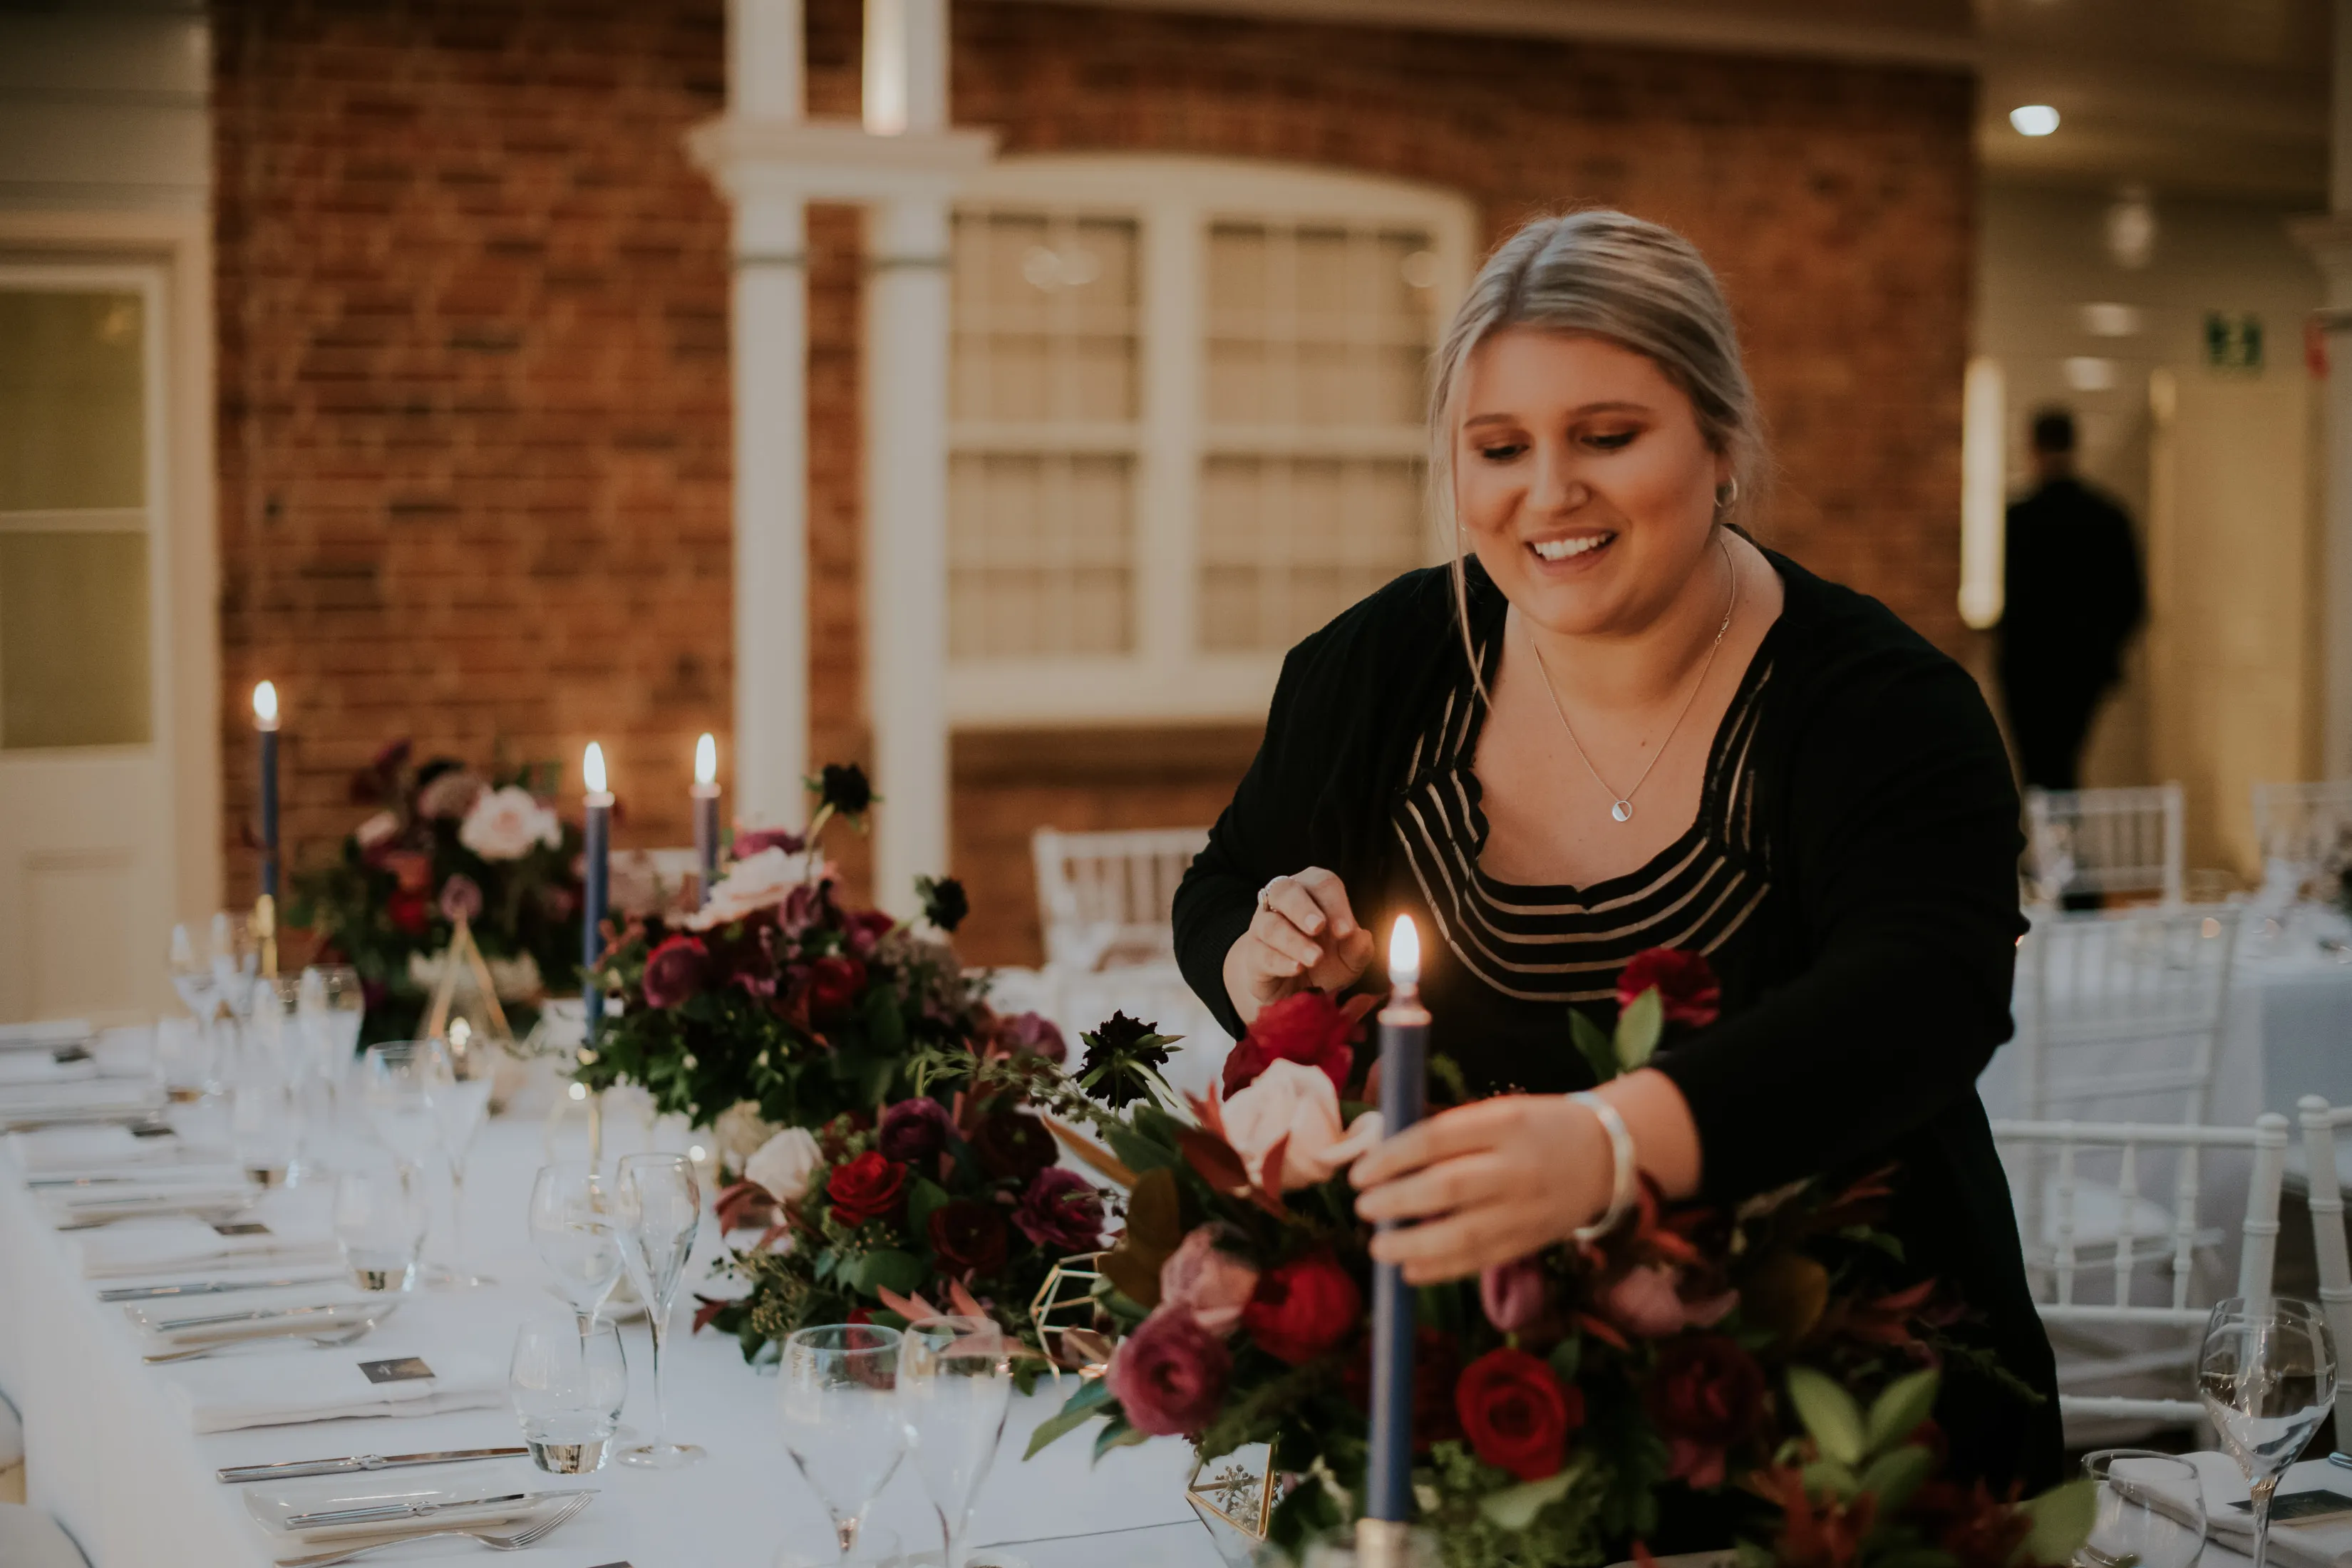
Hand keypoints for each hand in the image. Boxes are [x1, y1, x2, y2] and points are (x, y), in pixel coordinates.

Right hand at [1221, 867, 1376, 1023]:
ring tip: (1315, 958)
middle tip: (1319, 927)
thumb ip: (1358, 949)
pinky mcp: (1252, 954)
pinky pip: (1261, 953)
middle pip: (1285, 891)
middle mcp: (1283, 901)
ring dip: (1293, 940)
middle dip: (1302, 908)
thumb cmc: (1326, 961)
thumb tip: (1362, 937)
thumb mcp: (1349, 959)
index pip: (1322, 883)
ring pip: (1270, 924)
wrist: (1296, 989)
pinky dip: (1280, 961)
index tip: (1346, 931)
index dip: (1335, 904)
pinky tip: (1297, 968)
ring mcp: (1262, 926)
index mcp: (1313, 891)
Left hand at [1349, 1095, 1611, 1283]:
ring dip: (1412, 1245)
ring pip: (1463, 1234)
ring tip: (1378, 1247)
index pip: (1437, 1139)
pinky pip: (1481, 1260)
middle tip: (1363, 1208)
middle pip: (1447, 1187)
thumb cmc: (1534, 1128)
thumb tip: (1383, 1161)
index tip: (1360, 1173)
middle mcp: (1516, 1167)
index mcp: (1503, 1122)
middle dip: (1396, 1201)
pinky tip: (1410, 1272)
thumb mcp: (1497, 1112)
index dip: (1392, 1158)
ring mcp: (1525, 1209)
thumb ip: (1449, 1134)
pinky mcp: (1530, 1241)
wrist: (1605, 1156)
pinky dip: (1442, 1270)